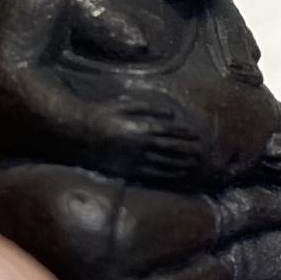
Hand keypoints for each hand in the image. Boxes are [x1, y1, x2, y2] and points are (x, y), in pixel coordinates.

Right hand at [86, 98, 202, 181]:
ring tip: (194, 164)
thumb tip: (171, 112)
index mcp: (140, 128)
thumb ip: (148, 107)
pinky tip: (178, 174)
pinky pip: (153, 175)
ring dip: (182, 164)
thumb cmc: (102, 115)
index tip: (196, 135)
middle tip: (201, 151)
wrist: (79, 134)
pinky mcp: (128, 171)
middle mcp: (140, 146)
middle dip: (187, 150)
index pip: (170, 131)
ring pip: (164, 164)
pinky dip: (168, 175)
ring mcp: (135, 160)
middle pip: (170, 149)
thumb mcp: (124, 105)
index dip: (185, 134)